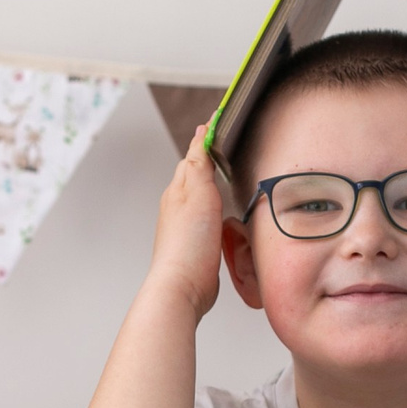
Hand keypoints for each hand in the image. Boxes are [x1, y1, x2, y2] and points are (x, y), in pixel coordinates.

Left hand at [146, 131, 226, 317]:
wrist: (183, 286)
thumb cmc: (189, 245)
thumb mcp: (198, 193)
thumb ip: (199, 163)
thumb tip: (200, 133)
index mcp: (178, 190)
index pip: (193, 155)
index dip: (208, 138)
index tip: (222, 121)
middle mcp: (179, 206)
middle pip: (195, 174)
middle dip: (209, 158)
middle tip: (227, 143)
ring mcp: (187, 226)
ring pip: (201, 197)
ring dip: (212, 184)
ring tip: (228, 174)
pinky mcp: (198, 245)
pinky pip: (208, 219)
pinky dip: (217, 210)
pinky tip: (226, 214)